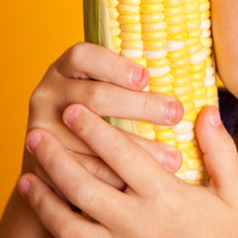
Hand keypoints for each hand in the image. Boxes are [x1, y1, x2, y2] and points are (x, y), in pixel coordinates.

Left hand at [18, 104, 237, 237]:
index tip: (74, 108)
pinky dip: (55, 236)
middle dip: (54, 158)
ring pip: (67, 225)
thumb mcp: (235, 193)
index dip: (94, 129)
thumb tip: (206, 111)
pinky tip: (49, 217)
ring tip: (25, 177)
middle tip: (35, 134)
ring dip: (42, 199)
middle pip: (82, 187)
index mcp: (165, 198)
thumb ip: (220, 150)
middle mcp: (136, 224)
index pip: (121, 155)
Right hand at [24, 42, 183, 196]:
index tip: (146, 78)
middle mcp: (48, 93)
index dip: (114, 65)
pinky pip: (81, 171)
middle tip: (175, 114)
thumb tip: (196, 91)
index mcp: (66, 68)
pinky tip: (143, 181)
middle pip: (94, 96)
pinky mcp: (42, 164)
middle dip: (138, 106)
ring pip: (90, 138)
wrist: (62, 163)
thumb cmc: (106, 119)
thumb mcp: (112, 93)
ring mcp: (41, 129)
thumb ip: (137, 85)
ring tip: (174, 157)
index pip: (83, 56)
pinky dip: (114, 176)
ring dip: (135, 147)